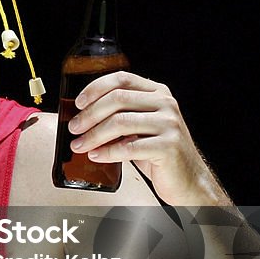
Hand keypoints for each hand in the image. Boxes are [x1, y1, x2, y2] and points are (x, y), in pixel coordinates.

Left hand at [66, 71, 227, 205]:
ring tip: (79, 145)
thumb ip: (119, 115)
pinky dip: (107, 152)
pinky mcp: (168, 146)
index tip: (78, 103)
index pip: (122, 79)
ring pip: (120, 122)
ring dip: (93, 135)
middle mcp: (166, 104)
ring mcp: (169, 124)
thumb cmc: (157, 153)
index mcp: (158, 93)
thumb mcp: (139, 127)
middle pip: (117, 99)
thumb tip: (81, 116)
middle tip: (74, 128)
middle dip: (89, 115)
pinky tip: (96, 156)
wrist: (186, 179)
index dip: (95, 88)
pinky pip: (128, 147)